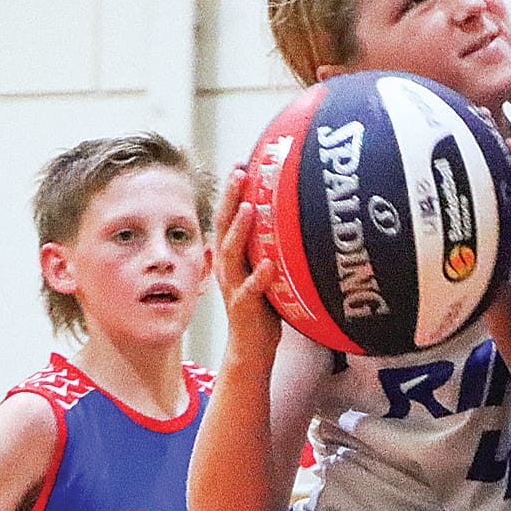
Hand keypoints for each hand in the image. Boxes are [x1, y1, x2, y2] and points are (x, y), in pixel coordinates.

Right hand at [214, 167, 280, 359]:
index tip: (241, 164)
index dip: (232, 190)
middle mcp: (227, 266)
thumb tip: (286, 217)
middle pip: (224, 225)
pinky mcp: (244, 306)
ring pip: (232, 253)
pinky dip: (260, 276)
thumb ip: (266, 245)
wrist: (251, 346)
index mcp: (230, 255)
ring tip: (251, 209)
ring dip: (240, 230)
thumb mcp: (262, 268)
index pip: (227, 216)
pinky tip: (269, 264)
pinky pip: (251, 289)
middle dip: (232, 198)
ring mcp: (234, 285)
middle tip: (240, 172)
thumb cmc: (262, 305)